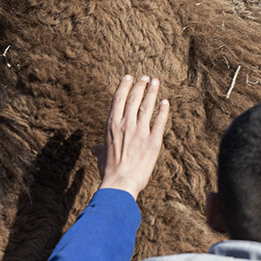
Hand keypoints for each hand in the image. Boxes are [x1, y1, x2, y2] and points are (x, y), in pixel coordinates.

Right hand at [94, 75, 169, 198]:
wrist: (120, 183)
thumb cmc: (109, 172)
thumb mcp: (102, 157)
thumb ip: (100, 149)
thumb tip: (94, 149)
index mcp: (111, 126)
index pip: (118, 100)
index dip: (124, 86)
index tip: (129, 77)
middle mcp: (126, 125)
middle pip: (134, 99)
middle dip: (140, 85)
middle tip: (146, 77)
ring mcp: (140, 131)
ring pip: (147, 106)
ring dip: (152, 92)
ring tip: (155, 82)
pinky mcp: (154, 140)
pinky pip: (160, 121)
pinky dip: (163, 110)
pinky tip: (166, 102)